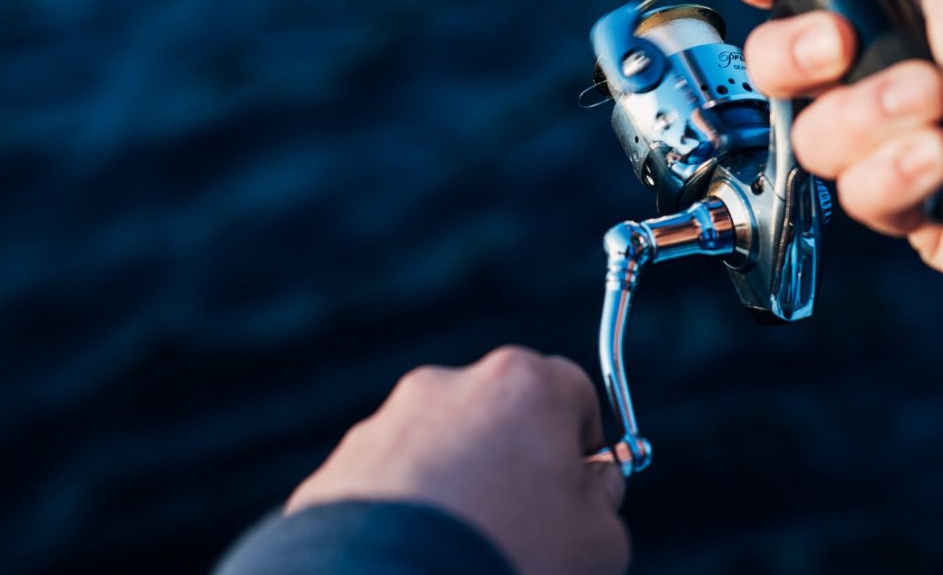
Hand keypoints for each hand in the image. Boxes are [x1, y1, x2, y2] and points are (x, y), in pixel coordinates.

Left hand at [286, 346, 627, 574]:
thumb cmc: (510, 558)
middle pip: (500, 415)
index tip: (580, 490)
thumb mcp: (599, 542)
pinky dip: (403, 515)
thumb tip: (595, 486)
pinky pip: (386, 486)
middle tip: (521, 525)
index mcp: (522, 384)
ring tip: (459, 549)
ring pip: (438, 449)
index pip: (573, 391)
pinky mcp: (337, 470)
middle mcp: (450, 386)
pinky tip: (414, 557)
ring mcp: (385, 425)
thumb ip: (605, 499)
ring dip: (454, 487)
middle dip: (513, 462)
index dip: (582, 443)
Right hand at [726, 0, 942, 356]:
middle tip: (850, 48)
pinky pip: (856, 196)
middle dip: (804, 54)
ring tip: (942, 114)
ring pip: (814, 134)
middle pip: (778, 59)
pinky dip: (899, 178)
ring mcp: (896, 136)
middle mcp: (891, 62)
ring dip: (872, 120)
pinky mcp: (908, 200)